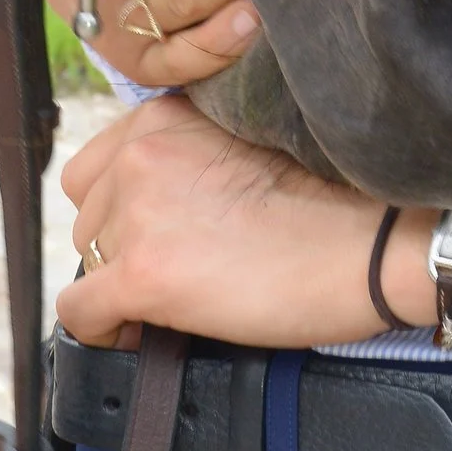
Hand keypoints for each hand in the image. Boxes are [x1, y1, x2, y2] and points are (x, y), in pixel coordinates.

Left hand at [61, 96, 418, 349]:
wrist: (370, 240)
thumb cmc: (331, 199)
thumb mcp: (241, 146)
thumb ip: (186, 157)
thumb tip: (155, 209)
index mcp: (163, 116)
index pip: (99, 168)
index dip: (122, 211)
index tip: (153, 237)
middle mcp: (140, 153)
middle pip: (89, 216)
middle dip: (121, 247)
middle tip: (171, 272)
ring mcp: (137, 212)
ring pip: (87, 261)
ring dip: (120, 284)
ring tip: (172, 302)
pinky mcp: (142, 273)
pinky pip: (81, 313)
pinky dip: (102, 330)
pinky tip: (137, 334)